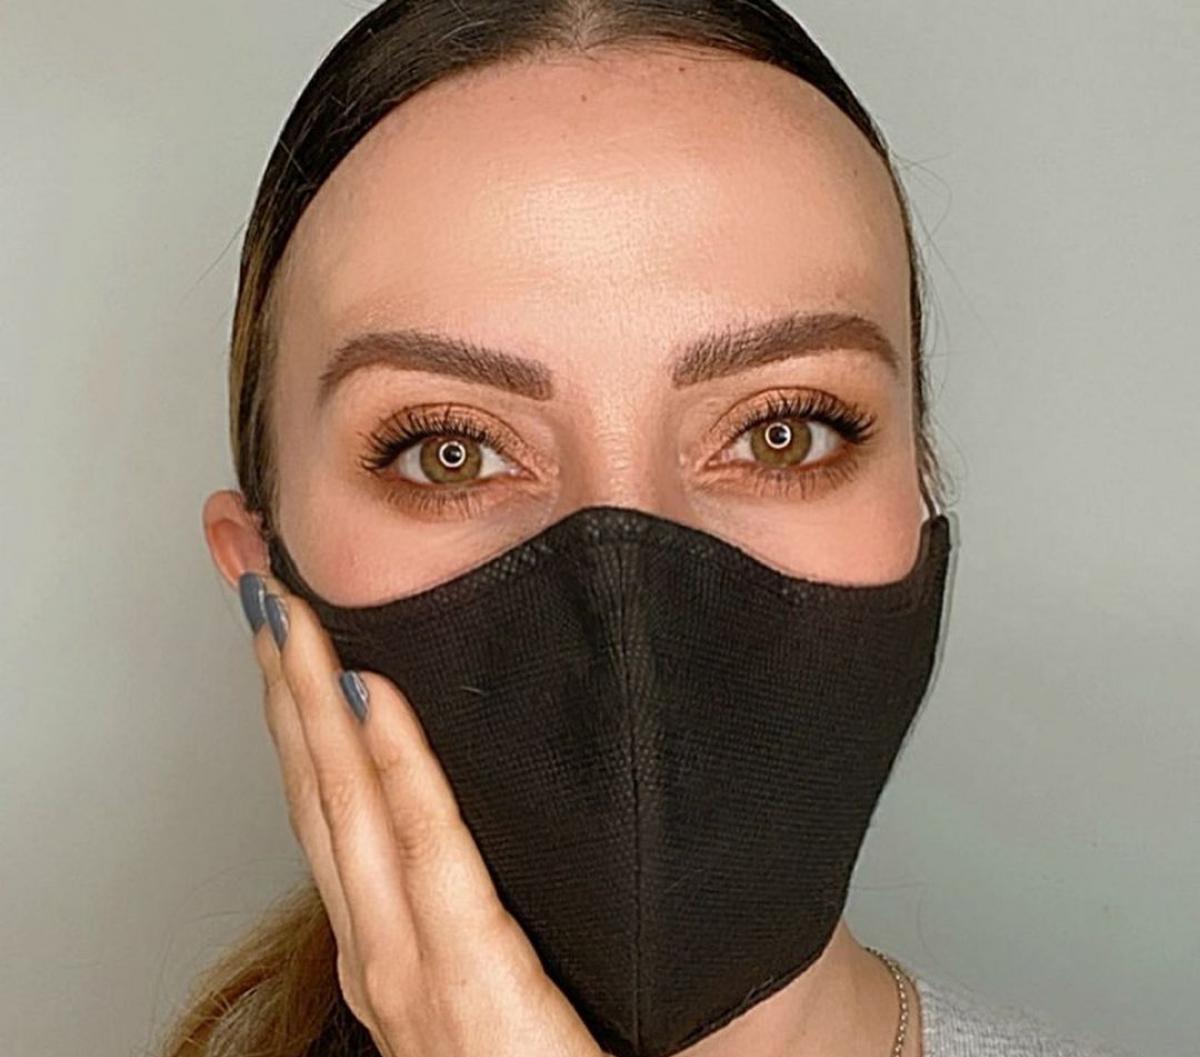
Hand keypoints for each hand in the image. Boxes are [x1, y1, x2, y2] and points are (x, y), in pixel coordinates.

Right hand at [240, 571, 605, 1056]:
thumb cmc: (531, 1053)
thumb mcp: (474, 971)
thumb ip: (453, 898)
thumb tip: (447, 810)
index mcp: (380, 938)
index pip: (323, 803)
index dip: (292, 713)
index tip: (279, 633)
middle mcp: (375, 943)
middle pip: (314, 789)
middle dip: (283, 686)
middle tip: (260, 595)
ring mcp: (408, 960)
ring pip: (345, 804)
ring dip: (313, 703)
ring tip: (292, 619)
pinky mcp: (468, 971)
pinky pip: (428, 846)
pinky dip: (396, 764)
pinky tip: (377, 697)